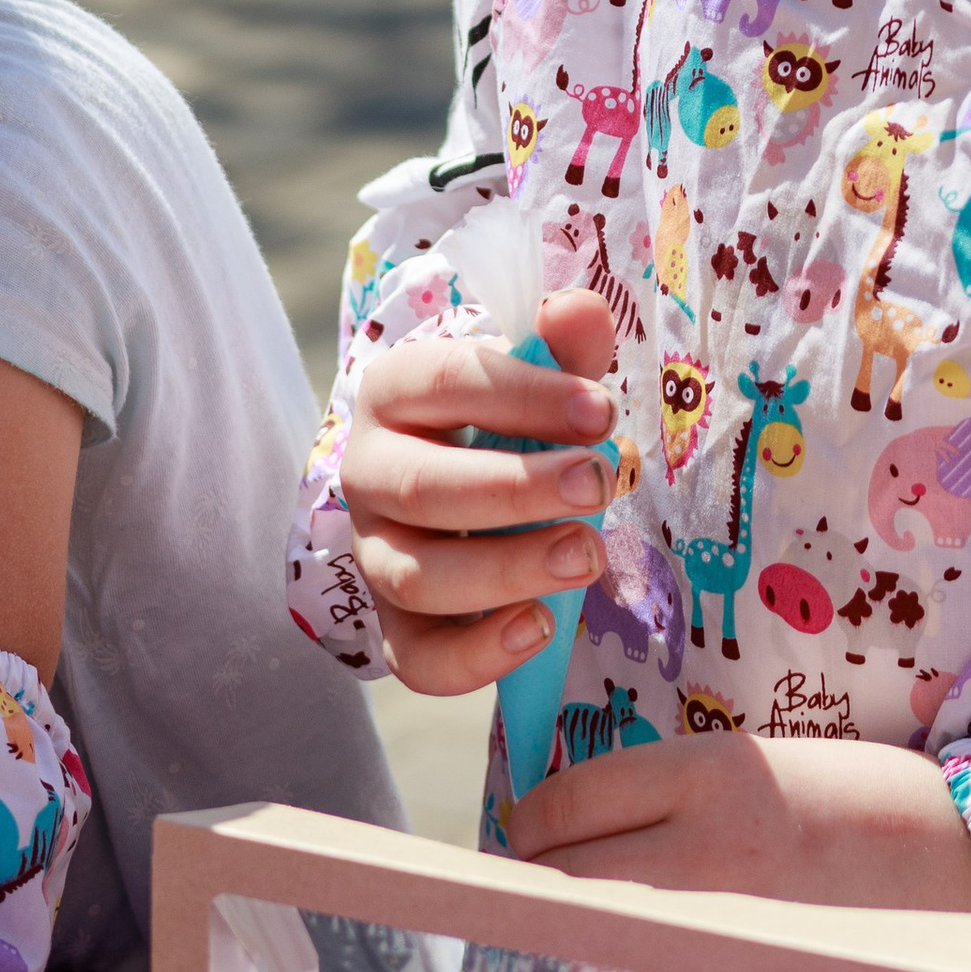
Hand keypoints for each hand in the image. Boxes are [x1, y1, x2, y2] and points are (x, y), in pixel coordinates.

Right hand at [340, 287, 616, 692]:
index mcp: (396, 392)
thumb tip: (580, 311)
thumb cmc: (507, 424)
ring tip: (586, 555)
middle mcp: (368, 473)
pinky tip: (540, 626)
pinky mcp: (395, 629)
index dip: (526, 395)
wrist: (472, 494)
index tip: (602, 412)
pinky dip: (477, 655)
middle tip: (598, 485)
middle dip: (517, 489)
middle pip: (423, 488)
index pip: (449, 383)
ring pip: (416, 578)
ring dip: (505, 570)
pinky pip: (417, 660)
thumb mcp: (538, 379)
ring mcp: (375, 555)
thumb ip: (563, 346)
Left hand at [508, 729, 970, 909]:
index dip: (526, 825)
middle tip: (543, 891)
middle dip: (538, 888)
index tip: (520, 838)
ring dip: (588, 946)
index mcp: (712, 774)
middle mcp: (710, 848)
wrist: (962, 852)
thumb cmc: (851, 797)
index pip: (567, 802)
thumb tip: (564, 827)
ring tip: (604, 935)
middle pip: (565, 879)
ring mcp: (732, 930)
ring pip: (599, 950)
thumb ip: (670, 790)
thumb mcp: (755, 762)